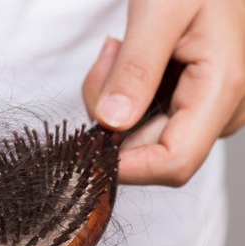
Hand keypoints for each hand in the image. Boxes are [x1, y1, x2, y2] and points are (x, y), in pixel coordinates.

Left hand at [82, 0, 244, 185]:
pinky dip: (123, 93)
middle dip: (110, 114)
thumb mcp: (159, 11)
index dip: (126, 165)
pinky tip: (128, 56)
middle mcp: (223, 109)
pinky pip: (144, 116)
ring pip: (140, 133)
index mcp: (224, 89)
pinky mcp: (192, 102)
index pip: (173, 163)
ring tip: (120, 48)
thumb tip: (112, 123)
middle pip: (149, 149)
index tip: (86, 141)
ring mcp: (209, 108)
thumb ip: (136, 69)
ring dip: (114, 98)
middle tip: (109, 56)